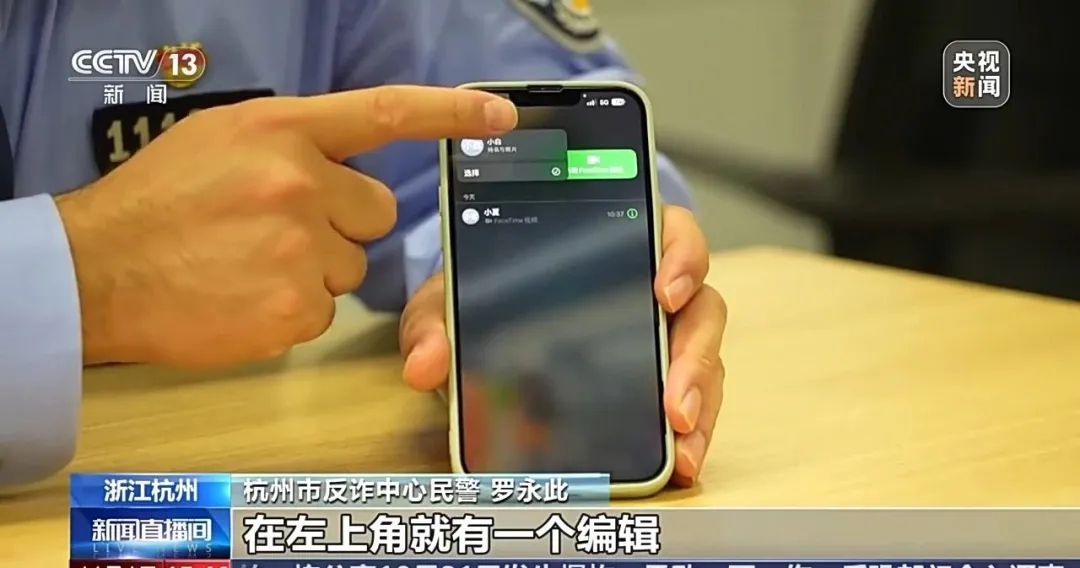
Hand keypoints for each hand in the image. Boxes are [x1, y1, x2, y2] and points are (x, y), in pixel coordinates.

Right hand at [58, 86, 517, 367]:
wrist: (98, 270)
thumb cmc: (156, 201)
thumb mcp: (220, 140)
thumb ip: (288, 143)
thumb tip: (336, 159)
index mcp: (282, 130)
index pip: (384, 113)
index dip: (449, 113)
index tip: (499, 116)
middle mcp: (300, 182)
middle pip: (375, 214)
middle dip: (340, 226)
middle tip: (278, 232)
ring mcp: (301, 247)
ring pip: (352, 267)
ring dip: (315, 270)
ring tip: (250, 266)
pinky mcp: (297, 306)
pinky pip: (325, 309)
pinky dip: (294, 310)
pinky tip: (245, 297)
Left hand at [400, 204, 726, 485]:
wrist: (483, 331)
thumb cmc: (485, 297)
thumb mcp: (454, 299)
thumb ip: (436, 322)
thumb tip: (426, 365)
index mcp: (619, 242)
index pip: (670, 232)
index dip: (680, 256)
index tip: (664, 290)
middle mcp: (655, 288)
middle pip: (701, 307)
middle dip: (692, 354)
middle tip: (672, 398)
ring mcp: (665, 337)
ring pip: (704, 359)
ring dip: (699, 400)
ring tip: (680, 442)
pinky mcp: (663, 382)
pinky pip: (693, 399)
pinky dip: (691, 431)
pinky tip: (680, 461)